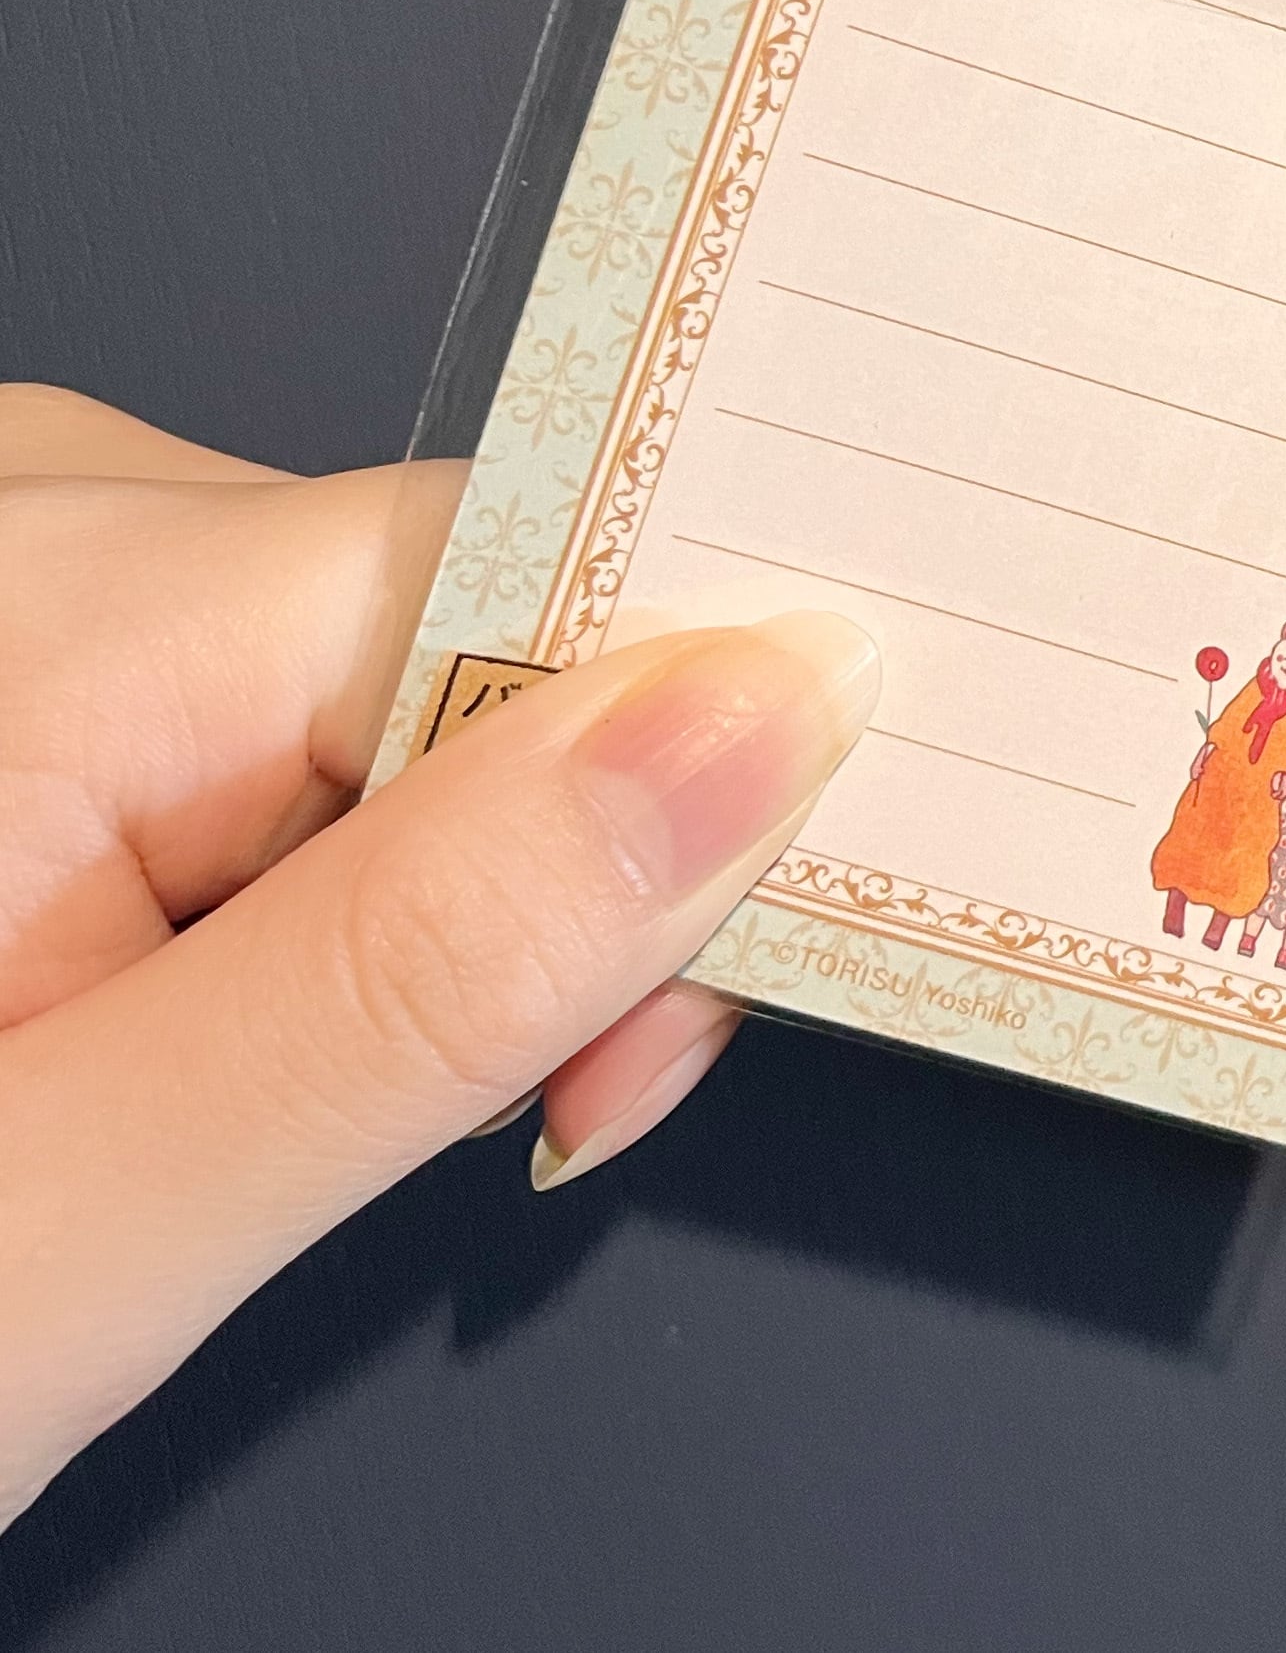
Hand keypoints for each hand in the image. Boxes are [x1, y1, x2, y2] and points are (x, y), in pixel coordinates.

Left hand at [0, 387, 878, 1527]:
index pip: (531, 580)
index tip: (648, 1026)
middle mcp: (35, 506)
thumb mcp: (64, 1232)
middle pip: (488, 631)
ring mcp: (38, 563)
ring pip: (424, 680)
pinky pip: (319, 706)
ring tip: (299, 1095)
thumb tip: (760, 720)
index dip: (661, 801)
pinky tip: (258, 1000)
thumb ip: (422, 971)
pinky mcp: (56, 633)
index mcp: (33, 591)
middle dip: (552, 887)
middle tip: (496, 1115)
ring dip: (449, 899)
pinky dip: (351, 873)